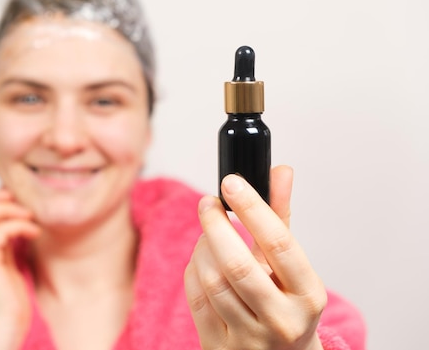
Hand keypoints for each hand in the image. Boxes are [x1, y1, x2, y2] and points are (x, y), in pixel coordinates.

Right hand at [0, 189, 40, 349]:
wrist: (2, 335)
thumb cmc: (7, 307)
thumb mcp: (2, 268)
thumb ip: (1, 246)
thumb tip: (12, 223)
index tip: (8, 199)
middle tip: (18, 198)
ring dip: (8, 209)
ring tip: (29, 216)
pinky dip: (19, 225)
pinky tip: (33, 231)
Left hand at [184, 166, 326, 349]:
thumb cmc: (287, 304)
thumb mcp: (293, 266)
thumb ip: (282, 217)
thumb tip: (280, 171)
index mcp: (308, 295)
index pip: (279, 243)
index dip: (252, 207)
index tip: (231, 182)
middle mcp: (281, 320)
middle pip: (237, 264)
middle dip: (215, 226)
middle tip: (207, 203)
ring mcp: (249, 339)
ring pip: (212, 281)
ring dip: (203, 248)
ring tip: (208, 234)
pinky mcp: (220, 348)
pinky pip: (196, 299)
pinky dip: (194, 271)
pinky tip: (201, 260)